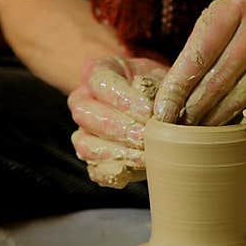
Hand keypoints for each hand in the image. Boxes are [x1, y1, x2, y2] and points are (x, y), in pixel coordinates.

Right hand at [68, 57, 167, 187]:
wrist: (157, 105)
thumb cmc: (158, 87)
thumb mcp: (162, 77)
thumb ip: (160, 89)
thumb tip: (161, 112)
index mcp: (98, 73)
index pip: (101, 83)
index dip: (123, 99)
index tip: (149, 112)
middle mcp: (83, 100)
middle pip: (86, 114)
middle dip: (119, 129)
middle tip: (146, 137)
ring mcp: (84, 131)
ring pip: (85, 144)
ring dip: (116, 152)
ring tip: (144, 156)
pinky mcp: (93, 157)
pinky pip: (95, 170)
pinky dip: (114, 173)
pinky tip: (135, 169)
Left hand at [154, 0, 245, 132]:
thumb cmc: (237, 50)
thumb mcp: (214, 43)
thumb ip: (188, 64)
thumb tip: (151, 95)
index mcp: (232, 5)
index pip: (198, 54)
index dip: (177, 88)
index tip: (161, 114)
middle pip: (218, 75)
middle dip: (194, 108)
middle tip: (179, 130)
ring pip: (240, 93)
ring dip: (217, 118)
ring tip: (199, 133)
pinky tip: (239, 132)